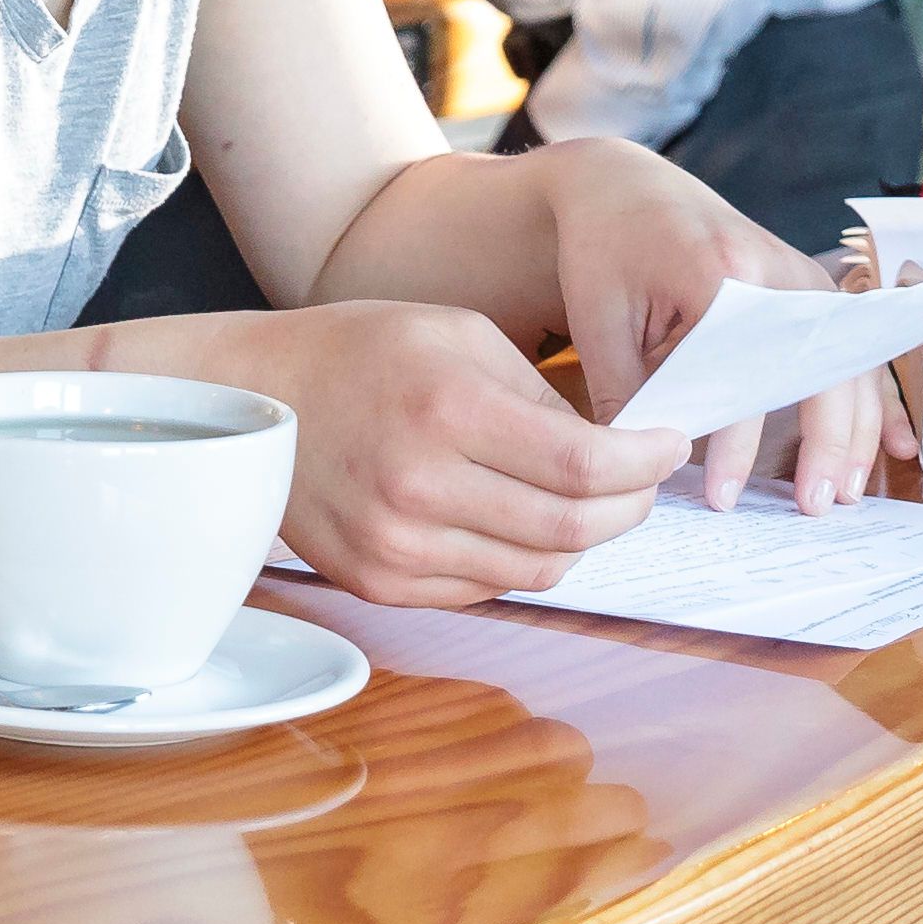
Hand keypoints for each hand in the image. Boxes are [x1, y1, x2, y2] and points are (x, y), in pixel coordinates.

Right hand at [236, 297, 691, 606]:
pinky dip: (519, 559)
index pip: (581, 464)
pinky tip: (516, 520)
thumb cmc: (361, 352)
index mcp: (445, 409)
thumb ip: (539, 395)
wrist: (253, 399)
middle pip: (570, 529)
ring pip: (536, 572)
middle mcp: (419, 487)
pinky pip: (485, 589)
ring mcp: (395, 546)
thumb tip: (614, 450)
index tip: (669, 446)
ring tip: (583, 500)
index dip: (644, 463)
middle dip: (628, 506)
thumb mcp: (457, 333)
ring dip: (580, 539)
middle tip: (642, 481)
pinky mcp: (379, 582)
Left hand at [539, 133, 908, 513]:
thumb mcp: (599, 319)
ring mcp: (803, 277)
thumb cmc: (606, 251)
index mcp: (719, 271)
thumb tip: (647, 469)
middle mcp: (777, 271)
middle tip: (813, 507)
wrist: (625, 189)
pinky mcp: (810, 289)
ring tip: (845, 494)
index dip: (736, 441)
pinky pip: (854, 348)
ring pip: (848, 362)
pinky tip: (899, 447)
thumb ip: (625, 392)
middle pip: (818, 366)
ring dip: (855, 432)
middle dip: (823, 442)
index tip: (721, 495)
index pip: (740, 372)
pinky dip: (877, 400)